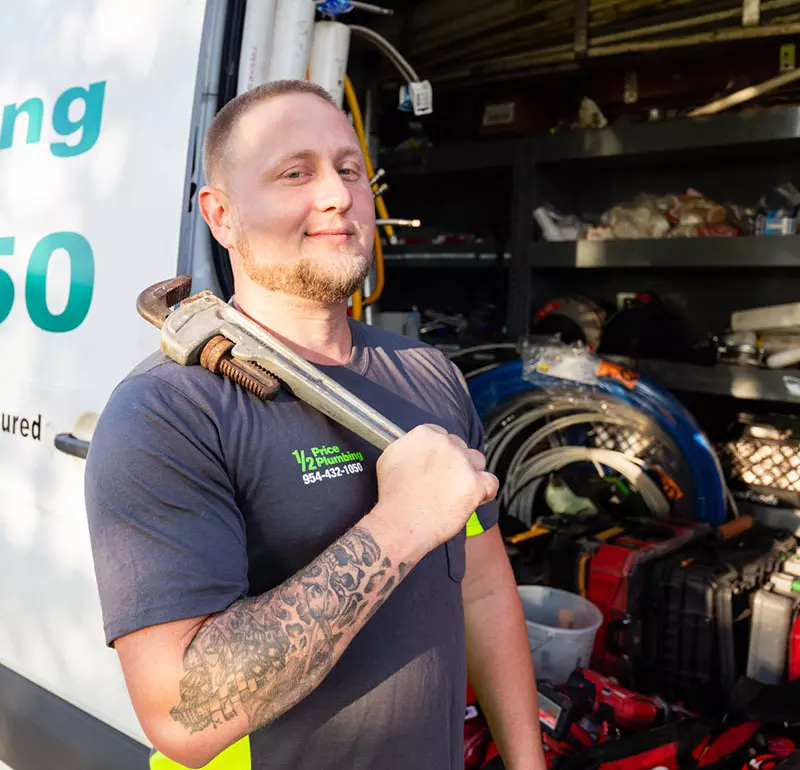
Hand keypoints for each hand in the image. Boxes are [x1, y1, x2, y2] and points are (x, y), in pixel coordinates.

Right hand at [374, 424, 498, 554]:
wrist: (400, 523)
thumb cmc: (392, 496)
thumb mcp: (389, 458)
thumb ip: (408, 447)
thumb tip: (417, 448)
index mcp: (424, 434)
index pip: (441, 434)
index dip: (440, 452)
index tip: (437, 464)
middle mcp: (445, 443)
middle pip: (460, 446)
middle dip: (454, 462)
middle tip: (443, 481)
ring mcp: (462, 463)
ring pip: (477, 460)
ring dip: (470, 472)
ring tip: (458, 490)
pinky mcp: (475, 485)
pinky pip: (491, 482)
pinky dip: (485, 491)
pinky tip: (476, 497)